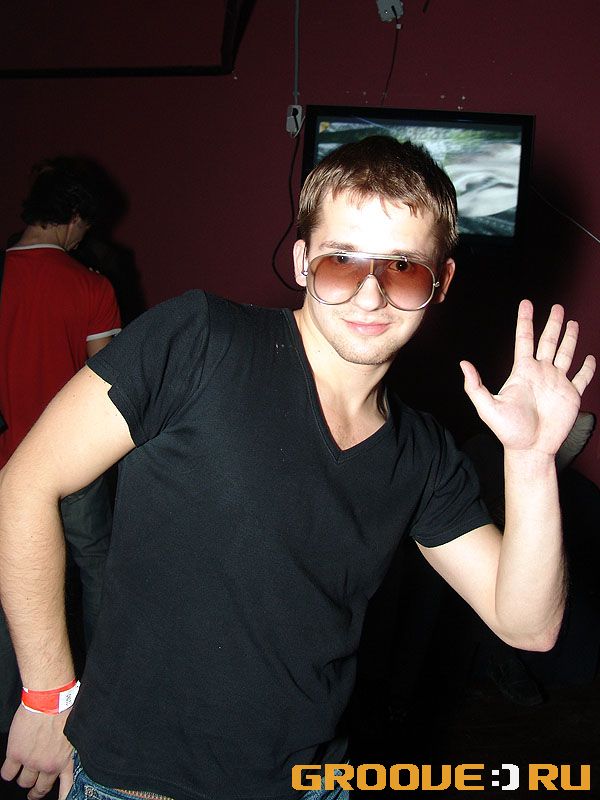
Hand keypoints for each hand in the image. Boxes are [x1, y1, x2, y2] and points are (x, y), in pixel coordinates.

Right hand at [1, 704, 73, 799]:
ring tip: (22, 773)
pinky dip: (7, 772)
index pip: (67, 786)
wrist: (50, 699)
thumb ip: (69, 750)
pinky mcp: (16, 754)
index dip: (64, 796)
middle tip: (33, 791)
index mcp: (66, 760)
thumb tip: (66, 757)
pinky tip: (10, 767)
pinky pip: (7, 774)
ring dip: (22, 778)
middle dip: (36, 791)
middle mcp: (49, 765)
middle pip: (40, 788)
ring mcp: (31, 761)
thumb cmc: (66, 710)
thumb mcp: (74, 734)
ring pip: (23, 782)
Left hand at [460, 300, 595, 455]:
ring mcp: (557, 383)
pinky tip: (588, 357)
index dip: (525, 321)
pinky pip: (581, 377)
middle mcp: (541, 373)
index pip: (524, 339)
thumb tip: (463, 364)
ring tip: (573, 322)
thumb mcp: (487, 407)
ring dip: (570, 339)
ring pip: (566, 353)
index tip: (527, 303)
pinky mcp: (571, 396)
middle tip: (558, 307)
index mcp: (522, 371)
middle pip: (549, 341)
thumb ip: (475, 386)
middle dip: (553, 324)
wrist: (530, 449)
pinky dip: (587, 367)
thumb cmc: (507, 430)